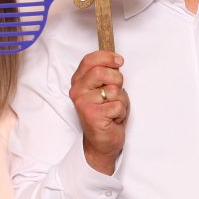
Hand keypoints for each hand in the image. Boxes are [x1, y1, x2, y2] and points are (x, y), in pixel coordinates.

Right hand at [69, 51, 128, 174]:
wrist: (102, 141)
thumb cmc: (106, 113)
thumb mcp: (106, 89)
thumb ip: (107, 74)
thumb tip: (116, 60)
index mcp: (79, 81)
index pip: (90, 60)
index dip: (107, 57)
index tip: (119, 61)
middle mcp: (77, 91)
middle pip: (102, 72)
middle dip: (118, 80)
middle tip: (117, 91)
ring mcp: (83, 103)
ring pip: (113, 90)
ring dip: (121, 100)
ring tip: (114, 109)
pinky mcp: (92, 115)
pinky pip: (117, 105)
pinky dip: (121, 112)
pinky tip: (113, 118)